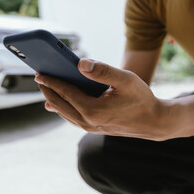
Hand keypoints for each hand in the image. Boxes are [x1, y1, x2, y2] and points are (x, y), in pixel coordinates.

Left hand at [35, 59, 172, 140]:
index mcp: (93, 110)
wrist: (154, 122)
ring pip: (64, 113)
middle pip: (60, 104)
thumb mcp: (125, 79)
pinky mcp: (93, 129)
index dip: (51, 81)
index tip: (39, 73)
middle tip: (39, 77)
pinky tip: (57, 105)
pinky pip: (72, 118)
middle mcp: (88, 122)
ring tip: (46, 88)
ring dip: (53, 100)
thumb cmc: (142, 99)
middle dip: (48, 90)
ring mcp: (90, 128)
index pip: (65, 93)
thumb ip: (102, 70)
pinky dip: (62, 109)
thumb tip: (79, 64)